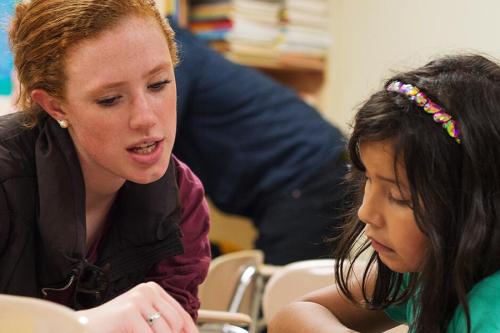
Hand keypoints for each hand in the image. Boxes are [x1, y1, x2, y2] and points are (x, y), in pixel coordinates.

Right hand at [77, 282, 198, 332]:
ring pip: (165, 330)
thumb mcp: (143, 323)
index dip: (189, 330)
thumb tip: (187, 332)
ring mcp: (138, 299)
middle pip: (175, 323)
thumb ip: (163, 324)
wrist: (82, 328)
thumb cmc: (113, 328)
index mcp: (153, 290)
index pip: (180, 313)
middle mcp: (147, 290)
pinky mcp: (129, 311)